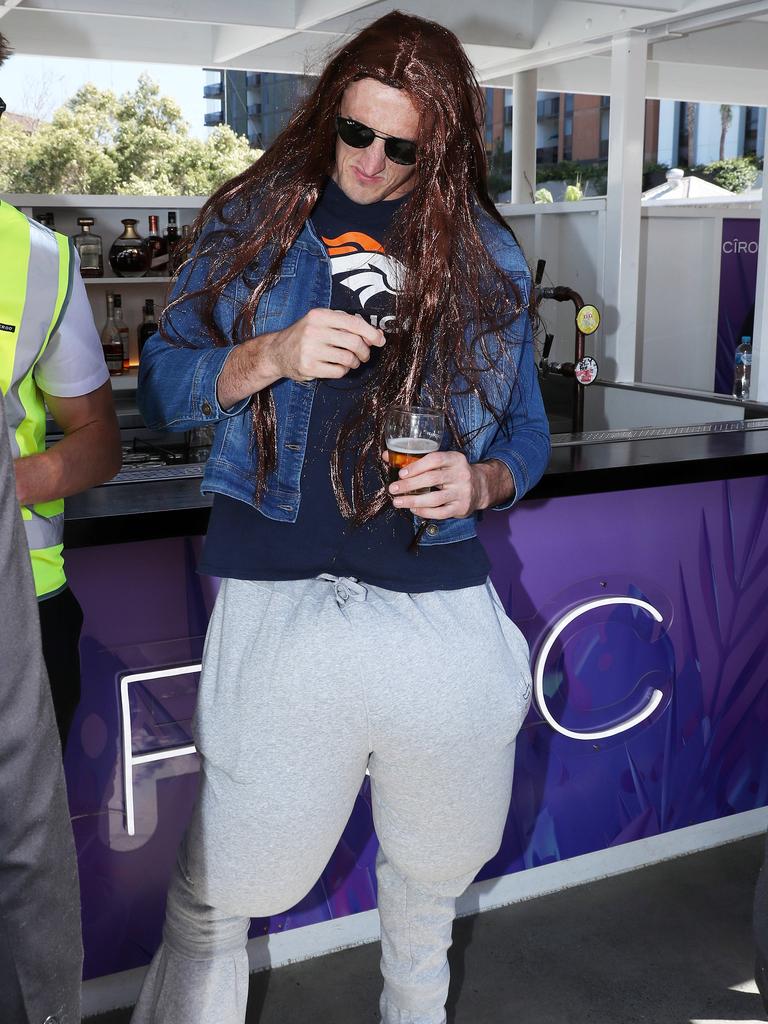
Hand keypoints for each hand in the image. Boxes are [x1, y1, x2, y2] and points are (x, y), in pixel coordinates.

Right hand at [270, 308, 384, 381]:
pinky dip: (343, 371)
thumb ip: (346, 324)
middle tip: (364, 355)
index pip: (354, 323)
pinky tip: (338, 367)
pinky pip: (338, 372)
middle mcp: (314, 330)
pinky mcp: (308, 367)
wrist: (277, 352)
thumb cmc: (305, 335)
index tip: (380, 340)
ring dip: (354, 362)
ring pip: (348, 359)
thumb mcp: (322, 322)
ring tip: (351, 361)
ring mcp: (310, 350)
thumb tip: (376, 334)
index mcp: (320, 315)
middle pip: (354, 342)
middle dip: (365, 351)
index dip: (371, 333)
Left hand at [385, 452, 514, 518]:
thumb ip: (416, 458)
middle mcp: (461, 474)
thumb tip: (387, 456)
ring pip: (435, 499)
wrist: (480, 487)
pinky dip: (424, 512)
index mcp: (455, 459)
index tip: (401, 473)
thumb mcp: (441, 461)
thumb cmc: (453, 472)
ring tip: (397, 502)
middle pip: (432, 479)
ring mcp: (463, 492)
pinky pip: (440, 513)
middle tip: (393, 489)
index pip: (435, 459)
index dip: (416, 466)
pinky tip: (413, 510)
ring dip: (413, 501)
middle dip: (409, 485)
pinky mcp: (461, 508)